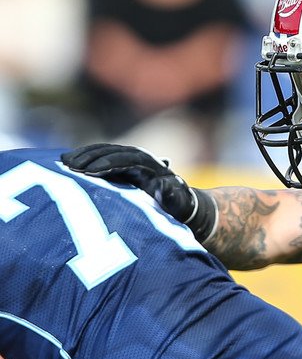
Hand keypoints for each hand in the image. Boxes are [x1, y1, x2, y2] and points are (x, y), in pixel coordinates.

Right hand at [61, 144, 215, 239]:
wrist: (180, 204)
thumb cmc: (180, 207)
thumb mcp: (180, 203)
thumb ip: (173, 196)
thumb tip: (165, 185)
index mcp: (153, 165)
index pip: (128, 159)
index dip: (108, 164)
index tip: (89, 172)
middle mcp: (140, 158)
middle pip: (112, 152)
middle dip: (91, 157)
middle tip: (70, 166)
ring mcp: (130, 160)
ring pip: (103, 151)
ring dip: (83, 155)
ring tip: (64, 163)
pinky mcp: (121, 166)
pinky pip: (100, 157)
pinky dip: (83, 158)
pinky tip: (65, 163)